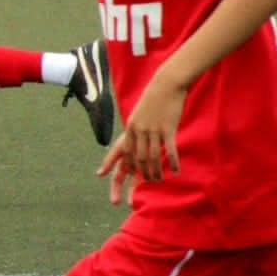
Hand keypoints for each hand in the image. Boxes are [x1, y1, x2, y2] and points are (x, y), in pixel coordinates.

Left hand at [99, 71, 184, 202]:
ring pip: (151, 157)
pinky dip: (172, 161)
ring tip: (157, 181)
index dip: (110, 164)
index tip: (101, 175)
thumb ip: (136, 131)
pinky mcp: (167, 128)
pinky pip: (169, 149)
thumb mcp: (140, 116)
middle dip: (135, 177)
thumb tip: (135, 145)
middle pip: (135, 159)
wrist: (166, 84)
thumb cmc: (154, 102)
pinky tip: (175, 171)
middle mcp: (138, 131)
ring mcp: (152, 130)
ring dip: (154, 172)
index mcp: (130, 129)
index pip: (120, 151)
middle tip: (136, 190)